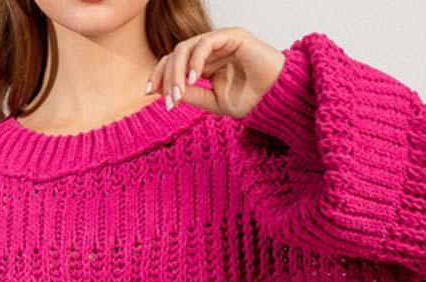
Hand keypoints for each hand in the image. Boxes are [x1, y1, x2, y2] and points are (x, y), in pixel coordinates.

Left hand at [144, 27, 286, 117]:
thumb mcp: (214, 102)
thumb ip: (192, 95)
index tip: (149, 93)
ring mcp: (219, 41)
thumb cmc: (251, 100)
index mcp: (204, 65)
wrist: (276, 98)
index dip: (159, 75)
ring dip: (177, 72)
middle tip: (169, 101)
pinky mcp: (231, 36)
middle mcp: (209, 51)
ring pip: (185, 48)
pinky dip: (195, 61)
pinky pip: (205, 43)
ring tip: (178, 94)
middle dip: (166, 77)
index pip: (173, 63)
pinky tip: (193, 79)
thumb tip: (166, 92)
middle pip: (174, 55)